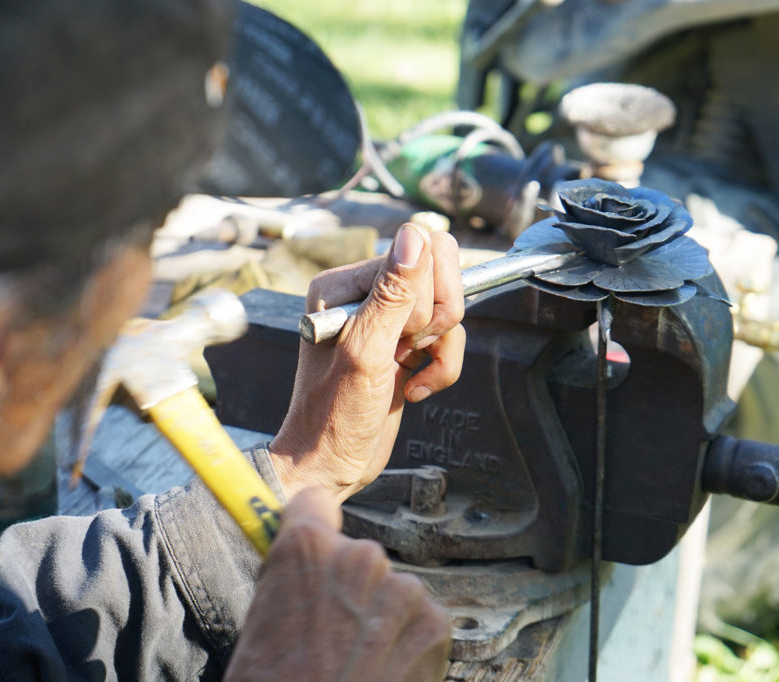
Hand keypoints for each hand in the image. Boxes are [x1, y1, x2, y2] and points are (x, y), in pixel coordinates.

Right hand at [224, 488, 451, 681]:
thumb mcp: (260, 625)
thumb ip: (289, 583)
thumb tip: (300, 574)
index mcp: (305, 548)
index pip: (314, 503)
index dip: (312, 526)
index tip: (315, 547)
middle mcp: (359, 557)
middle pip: (356, 556)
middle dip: (348, 588)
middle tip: (330, 635)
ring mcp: (401, 589)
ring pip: (391, 591)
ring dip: (381, 617)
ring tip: (357, 663)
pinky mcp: (434, 623)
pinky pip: (420, 620)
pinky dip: (407, 643)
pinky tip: (383, 672)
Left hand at [269, 224, 464, 500]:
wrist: (330, 465)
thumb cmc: (332, 417)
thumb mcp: (365, 354)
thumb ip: (391, 295)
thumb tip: (415, 237)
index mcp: (345, 284)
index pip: (416, 249)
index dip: (426, 292)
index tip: (407, 333)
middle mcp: (364, 295)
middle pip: (438, 273)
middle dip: (437, 318)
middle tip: (410, 350)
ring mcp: (386, 321)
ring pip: (447, 308)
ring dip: (441, 348)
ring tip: (411, 373)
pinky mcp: (404, 345)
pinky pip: (447, 336)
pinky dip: (442, 365)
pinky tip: (415, 388)